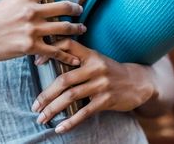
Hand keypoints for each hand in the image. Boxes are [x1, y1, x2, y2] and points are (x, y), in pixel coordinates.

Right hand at [0, 0, 86, 64]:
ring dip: (76, 28)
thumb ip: (22, 2)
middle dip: (75, 8)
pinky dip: (67, 55)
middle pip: (63, 6)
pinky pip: (55, 50)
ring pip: (64, 28)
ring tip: (81, 29)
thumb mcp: (6, 2)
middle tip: (79, 9)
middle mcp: (32, 11)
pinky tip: (73, 58)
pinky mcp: (30, 47)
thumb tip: (31, 0)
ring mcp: (32, 29)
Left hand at [31, 39, 156, 133]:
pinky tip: (60, 127)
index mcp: (89, 54)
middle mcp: (94, 67)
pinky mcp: (106, 100)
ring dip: (53, 109)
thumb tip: (48, 61)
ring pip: (71, 96)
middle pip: (64, 79)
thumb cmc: (109, 70)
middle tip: (34, 106)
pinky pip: (85, 112)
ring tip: (41, 118)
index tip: (36, 63)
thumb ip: (76, 58)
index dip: (50, 52)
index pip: (67, 46)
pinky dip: (70, 121)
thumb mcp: (95, 58)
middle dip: (46, 94)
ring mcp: (101, 84)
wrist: (138, 82)